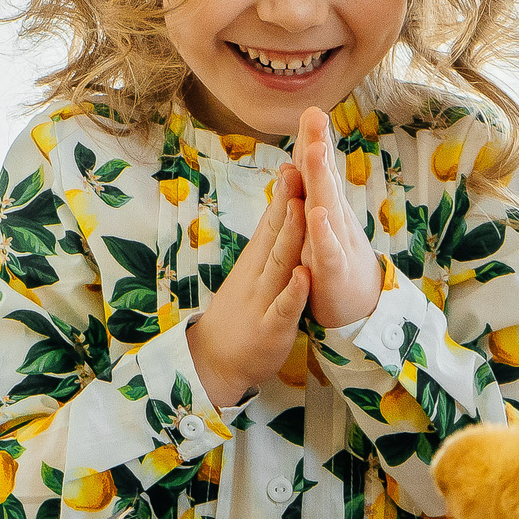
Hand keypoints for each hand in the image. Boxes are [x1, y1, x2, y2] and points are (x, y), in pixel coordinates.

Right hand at [185, 166, 307, 407]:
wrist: (213, 360)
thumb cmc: (240, 313)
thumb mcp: (252, 272)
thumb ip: (268, 242)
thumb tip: (282, 205)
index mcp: (256, 261)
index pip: (272, 221)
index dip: (285, 192)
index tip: (297, 159)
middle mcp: (258, 274)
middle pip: (275, 233)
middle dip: (289, 201)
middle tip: (301, 166)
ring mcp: (263, 300)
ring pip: (280, 264)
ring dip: (291, 236)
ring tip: (301, 208)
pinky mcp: (271, 328)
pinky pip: (284, 308)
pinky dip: (295, 292)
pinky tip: (305, 275)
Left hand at [295, 106, 379, 329]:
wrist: (358, 306)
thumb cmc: (334, 259)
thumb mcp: (320, 223)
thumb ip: (312, 190)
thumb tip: (299, 156)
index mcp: (325, 207)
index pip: (318, 170)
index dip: (315, 140)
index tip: (311, 109)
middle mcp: (333, 219)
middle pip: (323, 179)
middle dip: (318, 146)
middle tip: (315, 114)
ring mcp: (336, 243)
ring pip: (326, 208)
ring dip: (320, 180)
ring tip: (314, 151)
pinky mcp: (333, 272)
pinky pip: (327, 251)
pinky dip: (323, 233)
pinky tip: (318, 215)